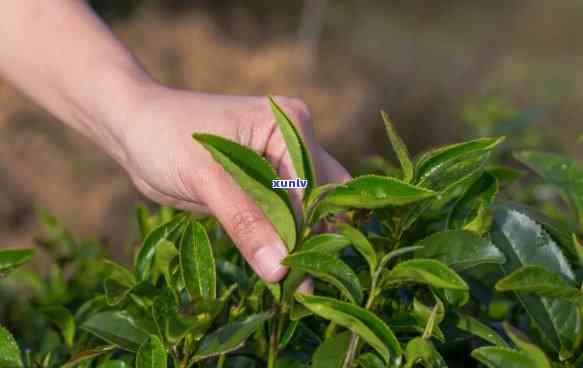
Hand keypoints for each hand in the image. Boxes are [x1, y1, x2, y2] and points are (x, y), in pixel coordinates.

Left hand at [117, 85, 350, 282]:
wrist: (136, 130)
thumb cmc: (165, 138)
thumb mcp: (205, 178)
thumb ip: (245, 222)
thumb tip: (279, 271)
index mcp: (288, 125)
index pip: (313, 187)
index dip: (307, 230)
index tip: (296, 273)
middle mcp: (293, 142)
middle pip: (319, 199)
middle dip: (313, 240)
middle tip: (302, 285)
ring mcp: (281, 164)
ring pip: (305, 212)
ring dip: (298, 246)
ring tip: (292, 288)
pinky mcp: (264, 186)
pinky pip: (283, 218)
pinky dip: (281, 243)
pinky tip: (277, 272)